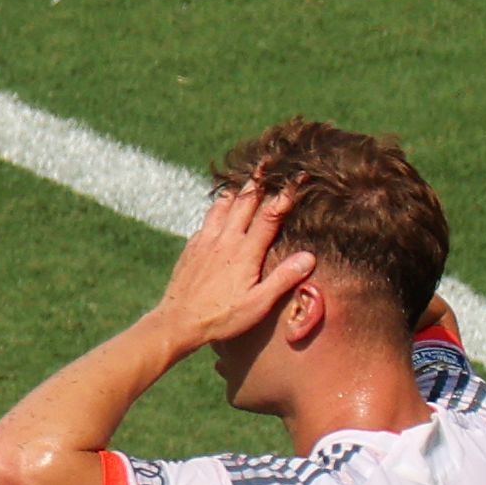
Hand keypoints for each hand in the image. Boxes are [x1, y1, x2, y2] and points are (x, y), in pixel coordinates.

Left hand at [152, 183, 315, 352]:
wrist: (176, 322)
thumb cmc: (221, 317)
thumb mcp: (258, 303)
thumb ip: (283, 279)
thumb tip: (308, 256)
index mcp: (245, 251)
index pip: (270, 215)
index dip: (285, 194)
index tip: (297, 177)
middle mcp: (224, 240)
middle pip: (245, 202)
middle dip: (259, 181)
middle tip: (268, 162)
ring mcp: (205, 241)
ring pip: (222, 206)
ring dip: (236, 192)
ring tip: (245, 180)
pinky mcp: (191, 248)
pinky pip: (206, 220)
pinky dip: (217, 208)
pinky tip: (220, 209)